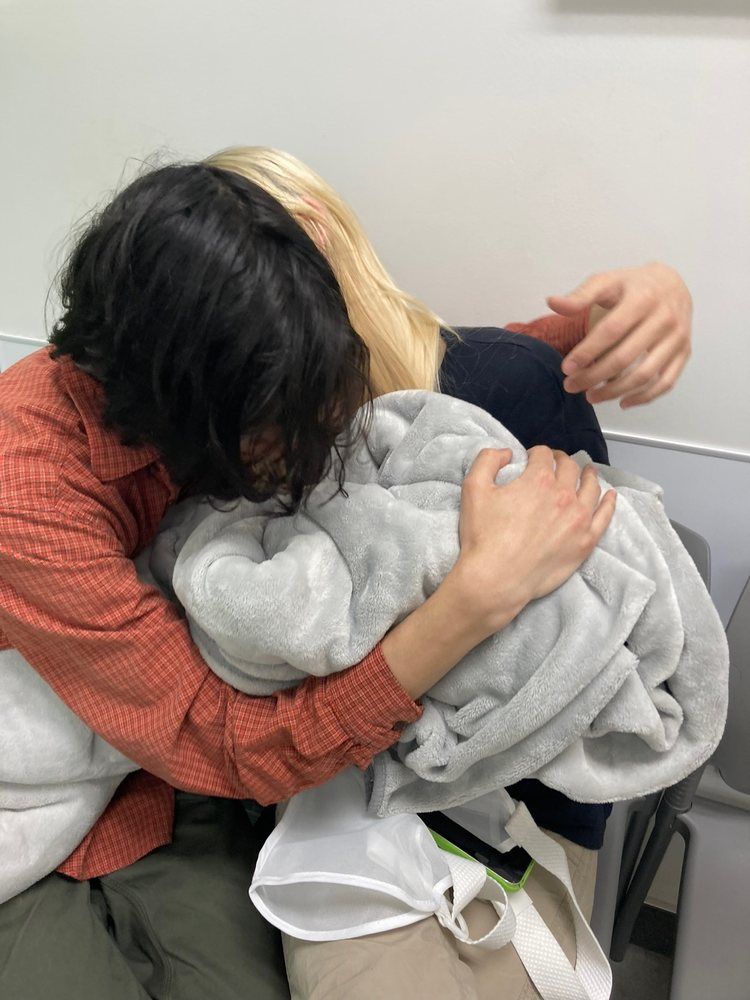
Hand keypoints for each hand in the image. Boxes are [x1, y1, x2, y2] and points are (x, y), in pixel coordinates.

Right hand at [451, 446, 615, 630]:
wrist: (496, 579)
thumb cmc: (483, 536)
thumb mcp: (473, 489)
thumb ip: (487, 460)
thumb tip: (506, 453)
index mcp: (538, 480)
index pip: (543, 455)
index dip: (537, 453)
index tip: (532, 458)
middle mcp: (564, 495)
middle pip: (570, 468)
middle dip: (562, 461)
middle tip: (557, 463)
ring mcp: (579, 519)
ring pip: (591, 488)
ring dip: (588, 475)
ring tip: (587, 472)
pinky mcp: (586, 541)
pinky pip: (605, 516)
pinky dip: (609, 502)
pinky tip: (610, 496)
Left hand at [547, 262, 692, 407]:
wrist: (672, 284)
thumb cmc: (632, 286)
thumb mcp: (606, 281)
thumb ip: (581, 295)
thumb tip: (552, 302)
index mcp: (642, 299)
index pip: (610, 331)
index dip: (587, 352)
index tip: (566, 367)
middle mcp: (664, 318)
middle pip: (625, 357)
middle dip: (594, 376)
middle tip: (571, 386)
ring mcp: (677, 337)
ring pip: (645, 375)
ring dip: (614, 391)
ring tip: (591, 396)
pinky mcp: (685, 352)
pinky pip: (666, 382)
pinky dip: (644, 397)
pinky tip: (622, 403)